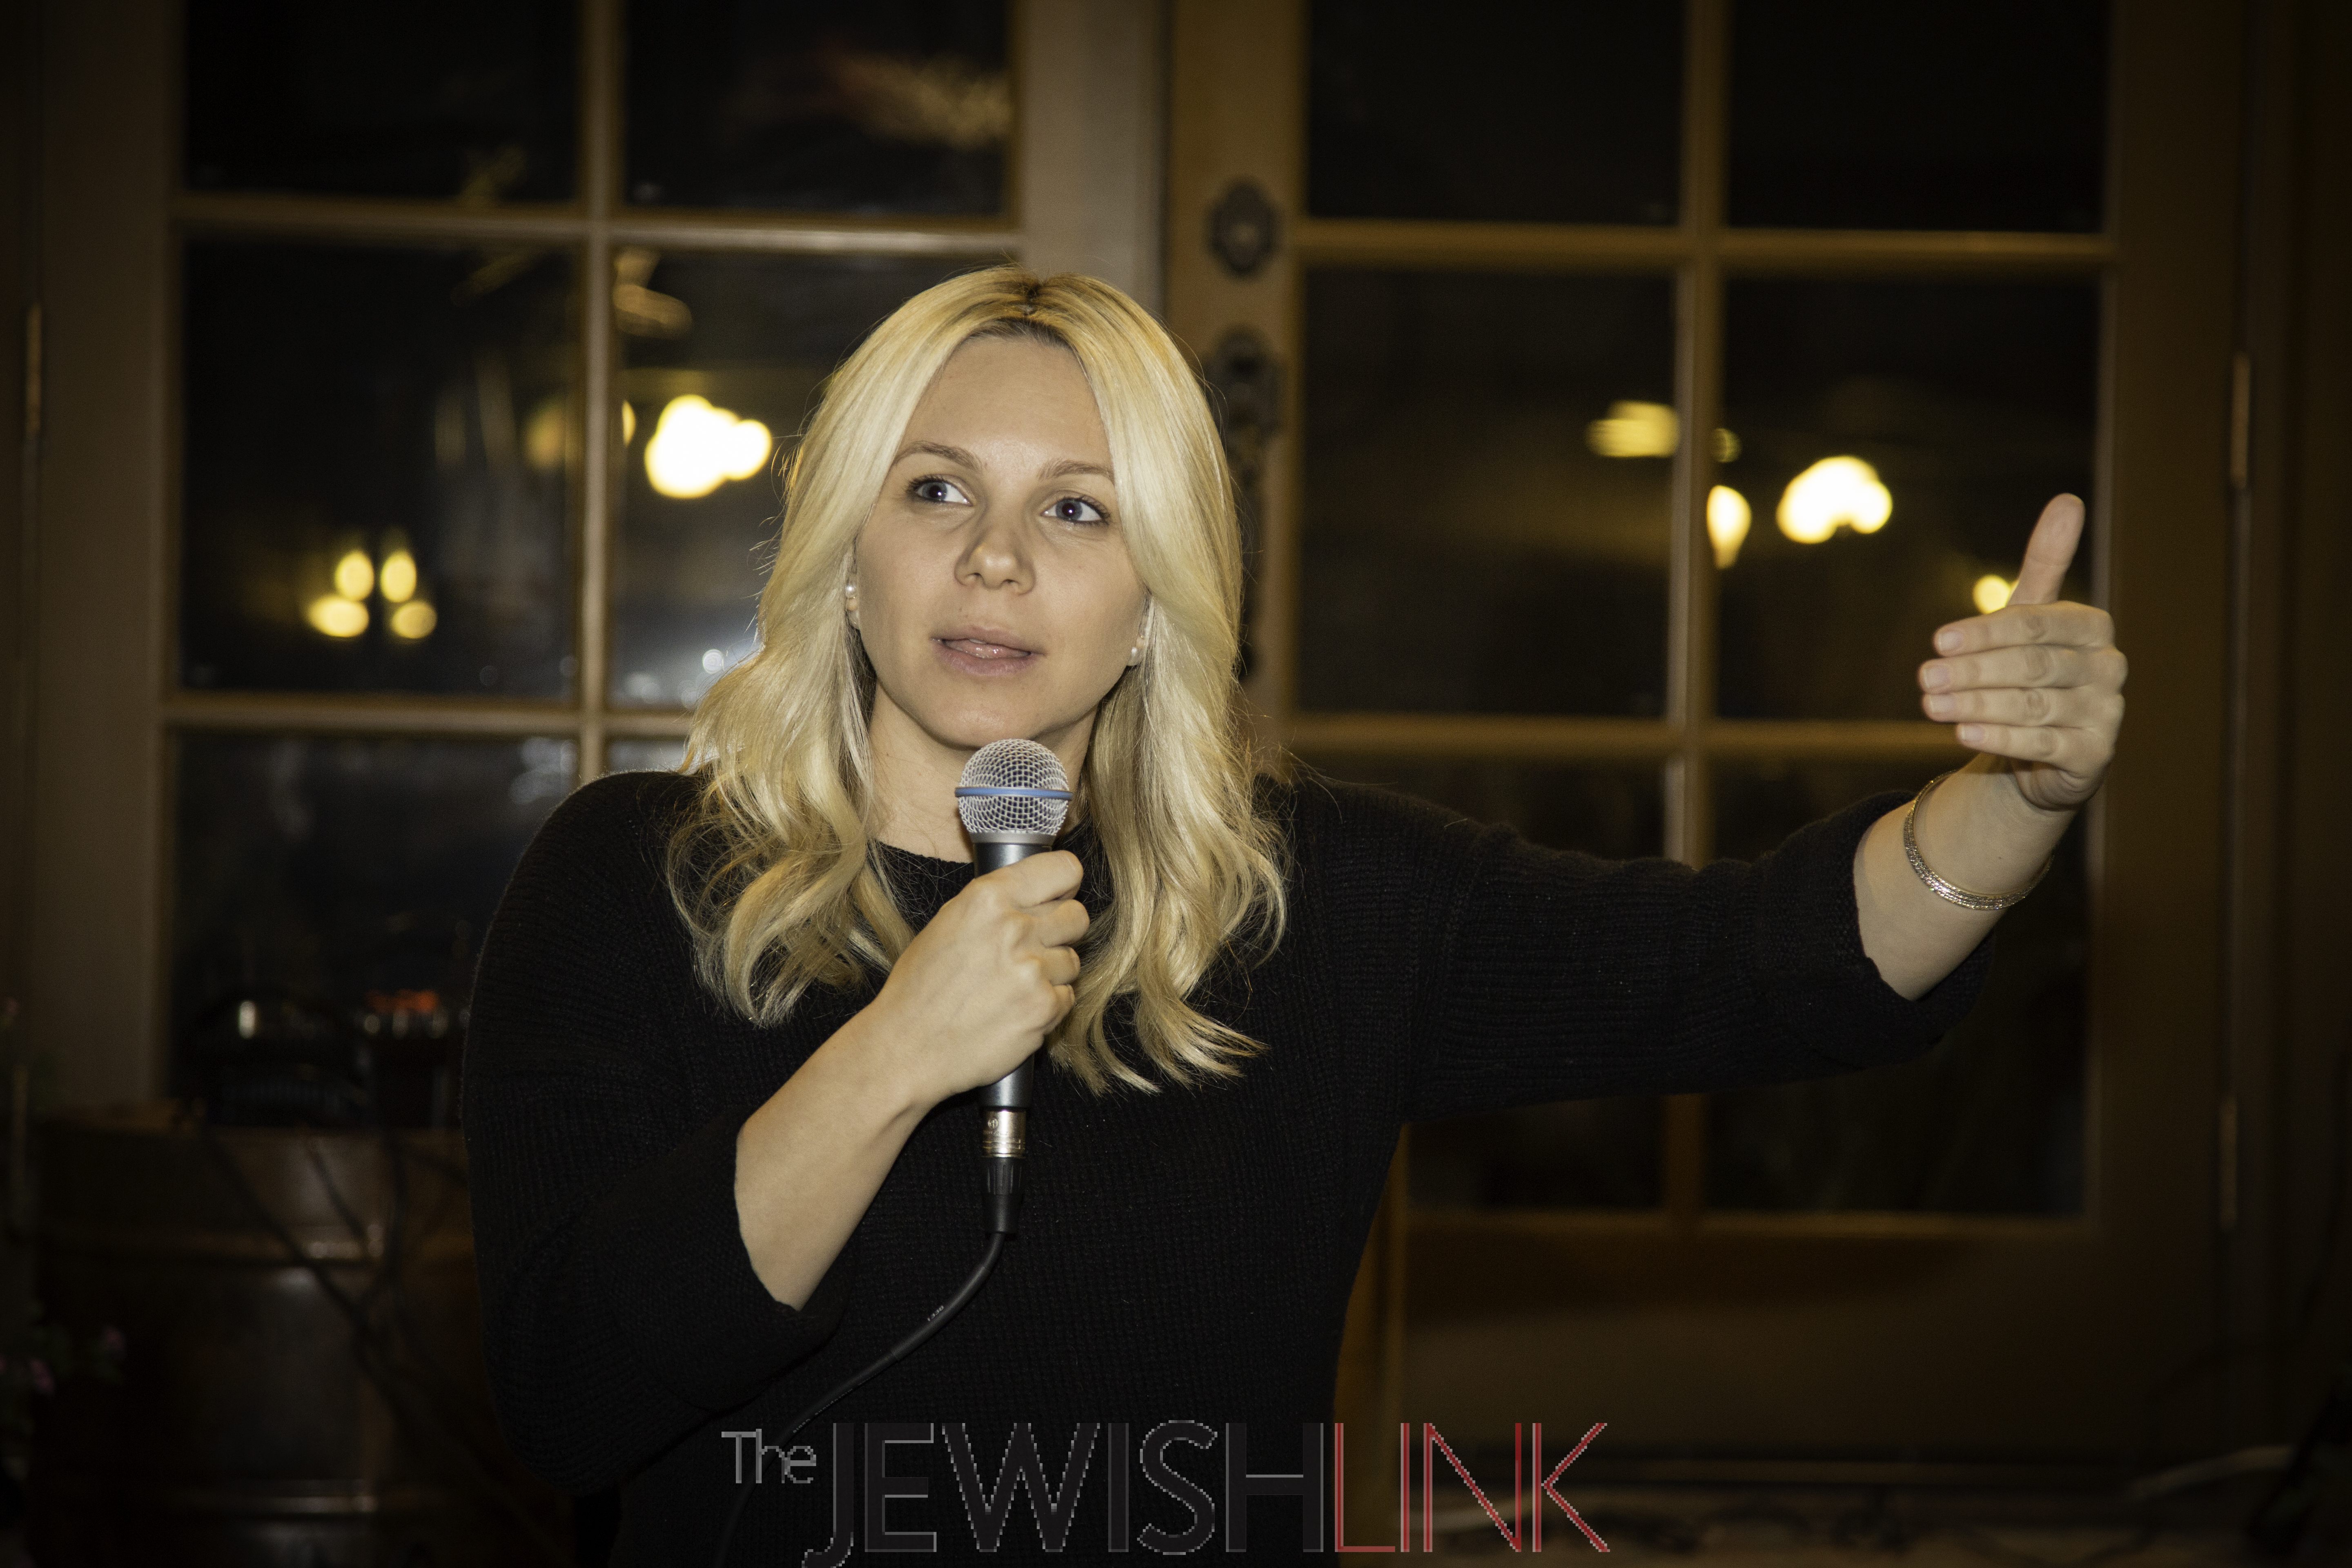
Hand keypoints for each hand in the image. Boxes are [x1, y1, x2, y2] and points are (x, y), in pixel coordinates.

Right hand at [864, 850, 1088, 1106]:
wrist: (906, 1048)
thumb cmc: (921, 989)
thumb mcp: (948, 924)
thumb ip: (996, 905)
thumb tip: (1039, 894)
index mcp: (987, 898)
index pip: (1063, 869)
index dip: (1065, 886)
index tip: (1059, 897)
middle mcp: (1013, 927)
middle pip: (1077, 915)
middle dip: (1061, 932)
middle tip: (1033, 949)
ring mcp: (1032, 969)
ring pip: (1073, 960)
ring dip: (1051, 973)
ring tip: (1012, 988)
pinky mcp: (1043, 1007)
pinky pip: (1067, 997)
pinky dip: (1047, 1006)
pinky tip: (1014, 1011)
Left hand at [1916, 494, 2126, 812]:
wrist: (2043, 748)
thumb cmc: (2031, 672)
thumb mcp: (2031, 617)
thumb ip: (2047, 563)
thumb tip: (2068, 500)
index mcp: (2092, 628)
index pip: (2035, 624)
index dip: (1984, 633)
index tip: (1936, 642)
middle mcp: (2108, 667)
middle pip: (2032, 665)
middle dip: (1973, 671)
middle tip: (1924, 676)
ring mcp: (2107, 713)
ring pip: (2032, 705)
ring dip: (1975, 704)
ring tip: (1930, 704)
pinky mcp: (2095, 754)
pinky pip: (2043, 744)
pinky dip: (1999, 737)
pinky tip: (1962, 732)